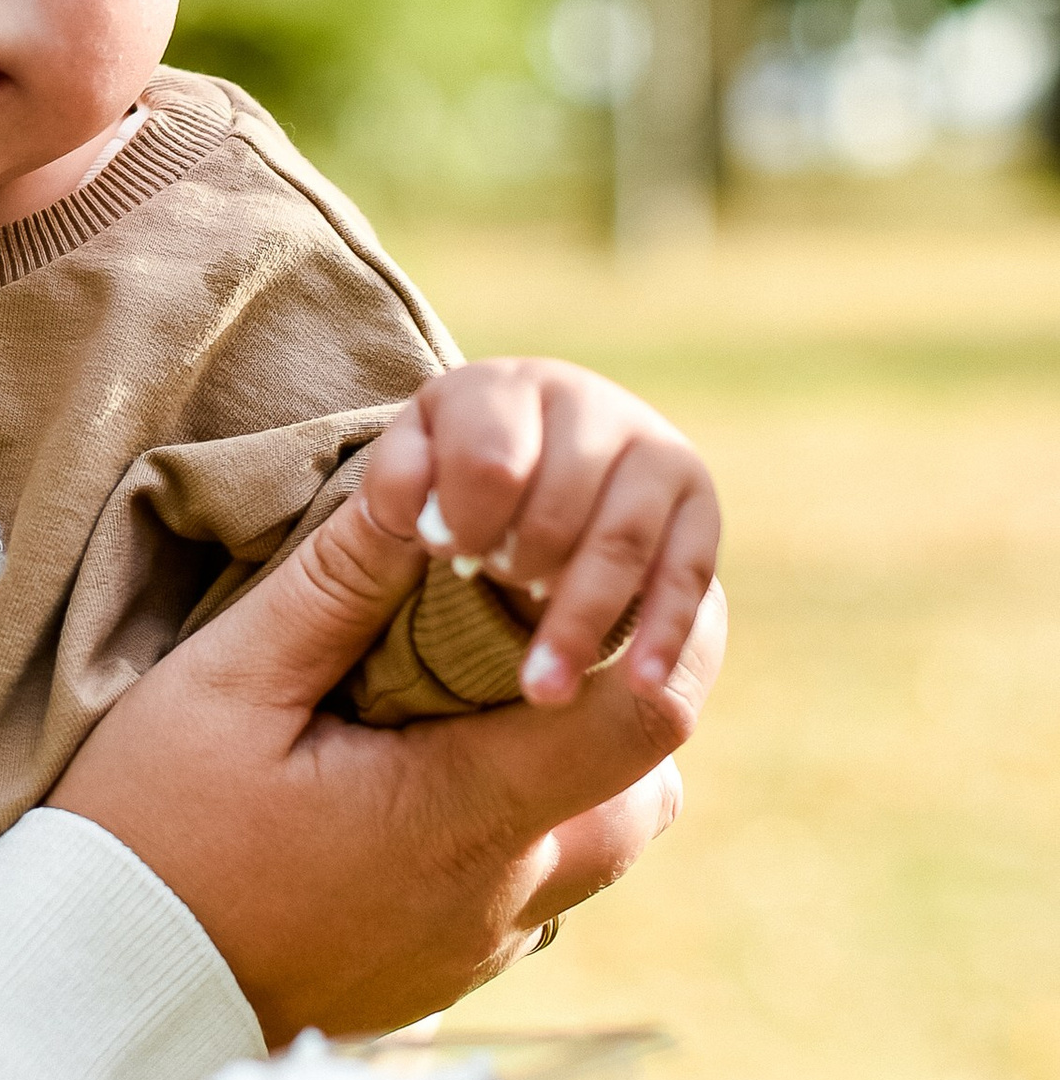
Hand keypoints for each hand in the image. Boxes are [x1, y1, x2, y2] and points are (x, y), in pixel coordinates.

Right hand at [48, 473, 720, 1041]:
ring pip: (589, 853)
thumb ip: (340, 582)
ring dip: (561, 777)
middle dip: (610, 708)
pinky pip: (520, 902)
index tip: (593, 580)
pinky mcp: (437, 979)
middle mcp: (499, 895)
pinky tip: (405, 796)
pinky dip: (498, 837)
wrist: (98, 990)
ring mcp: (474, 950)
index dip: (657, 633)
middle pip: (641, 792)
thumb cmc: (152, 831)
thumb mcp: (229, 682)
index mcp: (462, 810)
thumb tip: (421, 480)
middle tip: (526, 644)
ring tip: (462, 717)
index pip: (644, 719)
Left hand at [362, 357, 720, 708]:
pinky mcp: (694, 506)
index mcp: (497, 390)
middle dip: (520, 565)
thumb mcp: (391, 490)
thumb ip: (385, 508)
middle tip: (488, 587)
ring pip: (624, 537)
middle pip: (560, 501)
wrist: (511, 487)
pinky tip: (640, 685)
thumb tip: (422, 519)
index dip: (464, 519)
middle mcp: (583, 403)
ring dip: (582, 618)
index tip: (444, 553)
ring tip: (542, 689)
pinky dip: (664, 631)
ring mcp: (649, 449)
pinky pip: (688, 571)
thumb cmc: (433, 498)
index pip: (489, 459)